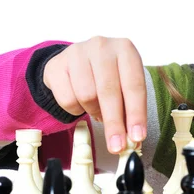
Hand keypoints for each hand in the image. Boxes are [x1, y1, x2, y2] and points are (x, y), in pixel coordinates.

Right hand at [43, 36, 146, 152]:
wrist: (76, 62)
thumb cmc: (108, 76)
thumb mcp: (124, 84)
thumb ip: (130, 108)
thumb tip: (132, 139)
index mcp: (126, 49)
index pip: (134, 86)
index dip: (136, 114)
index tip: (137, 137)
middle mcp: (102, 46)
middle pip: (109, 92)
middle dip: (114, 124)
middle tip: (117, 146)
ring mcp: (77, 52)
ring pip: (87, 96)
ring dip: (94, 112)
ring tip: (97, 110)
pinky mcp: (57, 65)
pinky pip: (67, 99)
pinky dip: (76, 109)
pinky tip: (80, 102)